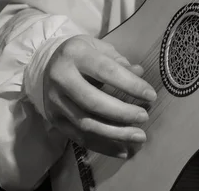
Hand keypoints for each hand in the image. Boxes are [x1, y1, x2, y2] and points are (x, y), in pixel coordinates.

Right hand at [43, 35, 156, 158]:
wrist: (47, 64)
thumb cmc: (83, 55)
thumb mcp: (100, 49)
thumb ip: (120, 62)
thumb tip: (139, 72)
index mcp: (75, 54)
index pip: (106, 71)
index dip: (131, 85)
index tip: (151, 96)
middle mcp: (61, 77)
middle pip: (93, 102)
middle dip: (123, 113)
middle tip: (144, 117)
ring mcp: (54, 101)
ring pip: (86, 123)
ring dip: (116, 133)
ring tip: (139, 137)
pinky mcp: (54, 119)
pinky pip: (79, 138)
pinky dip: (103, 146)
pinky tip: (122, 150)